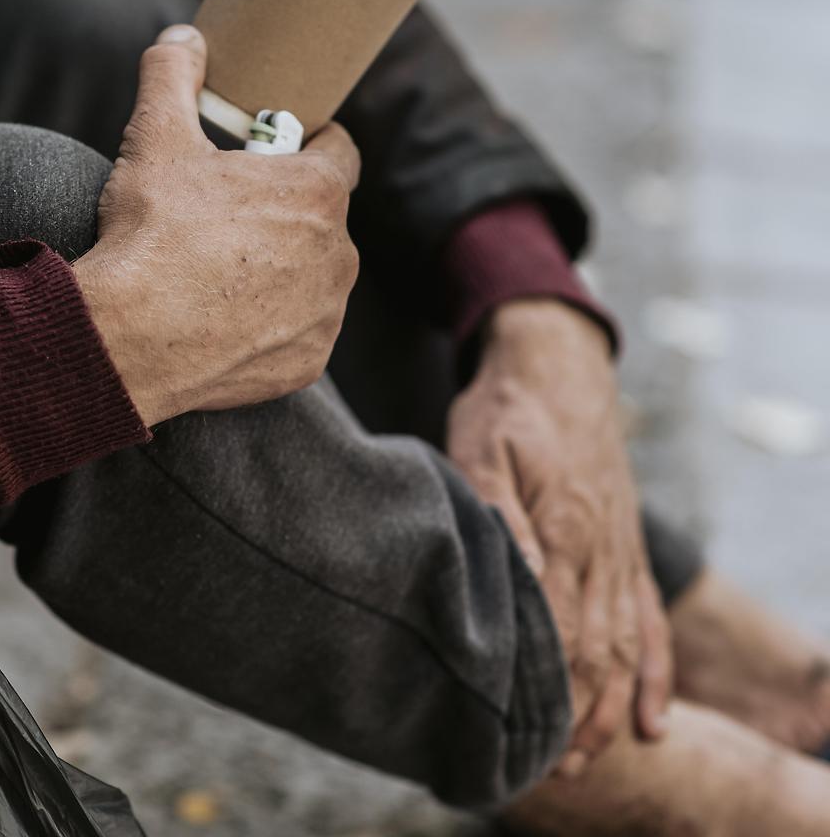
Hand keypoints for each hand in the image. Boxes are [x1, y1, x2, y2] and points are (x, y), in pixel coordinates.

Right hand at [73, 24, 360, 424]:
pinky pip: (299, 333)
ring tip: (223, 272)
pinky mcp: (307, 362)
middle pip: (322, 218)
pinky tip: (226, 321)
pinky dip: (272, 326)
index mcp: (316, 190)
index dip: (311, 142)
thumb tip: (182, 37)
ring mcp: (326, 313)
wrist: (129, 338)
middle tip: (230, 216)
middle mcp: (339, 252)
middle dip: (285, 213)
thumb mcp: (153, 137)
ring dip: (284, 271)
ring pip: (315, 278)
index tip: (281, 148)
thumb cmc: (150, 233)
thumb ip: (172, 74)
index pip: (339, 150)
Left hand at [446, 299, 672, 775]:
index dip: (544, 689)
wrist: (557, 366)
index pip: (560, 629)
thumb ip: (499, 515)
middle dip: (574, 717)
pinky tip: (652, 720)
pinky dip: (655, 673)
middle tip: (548, 770)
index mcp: (565, 530)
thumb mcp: (481, 449)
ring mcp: (620, 553)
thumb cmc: (507, 408)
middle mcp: (603, 551)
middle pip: (597, 653)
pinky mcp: (626, 548)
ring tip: (586, 760)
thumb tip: (519, 580)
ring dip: (609, 708)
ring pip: (626, 647)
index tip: (520, 736)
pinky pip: (650, 620)